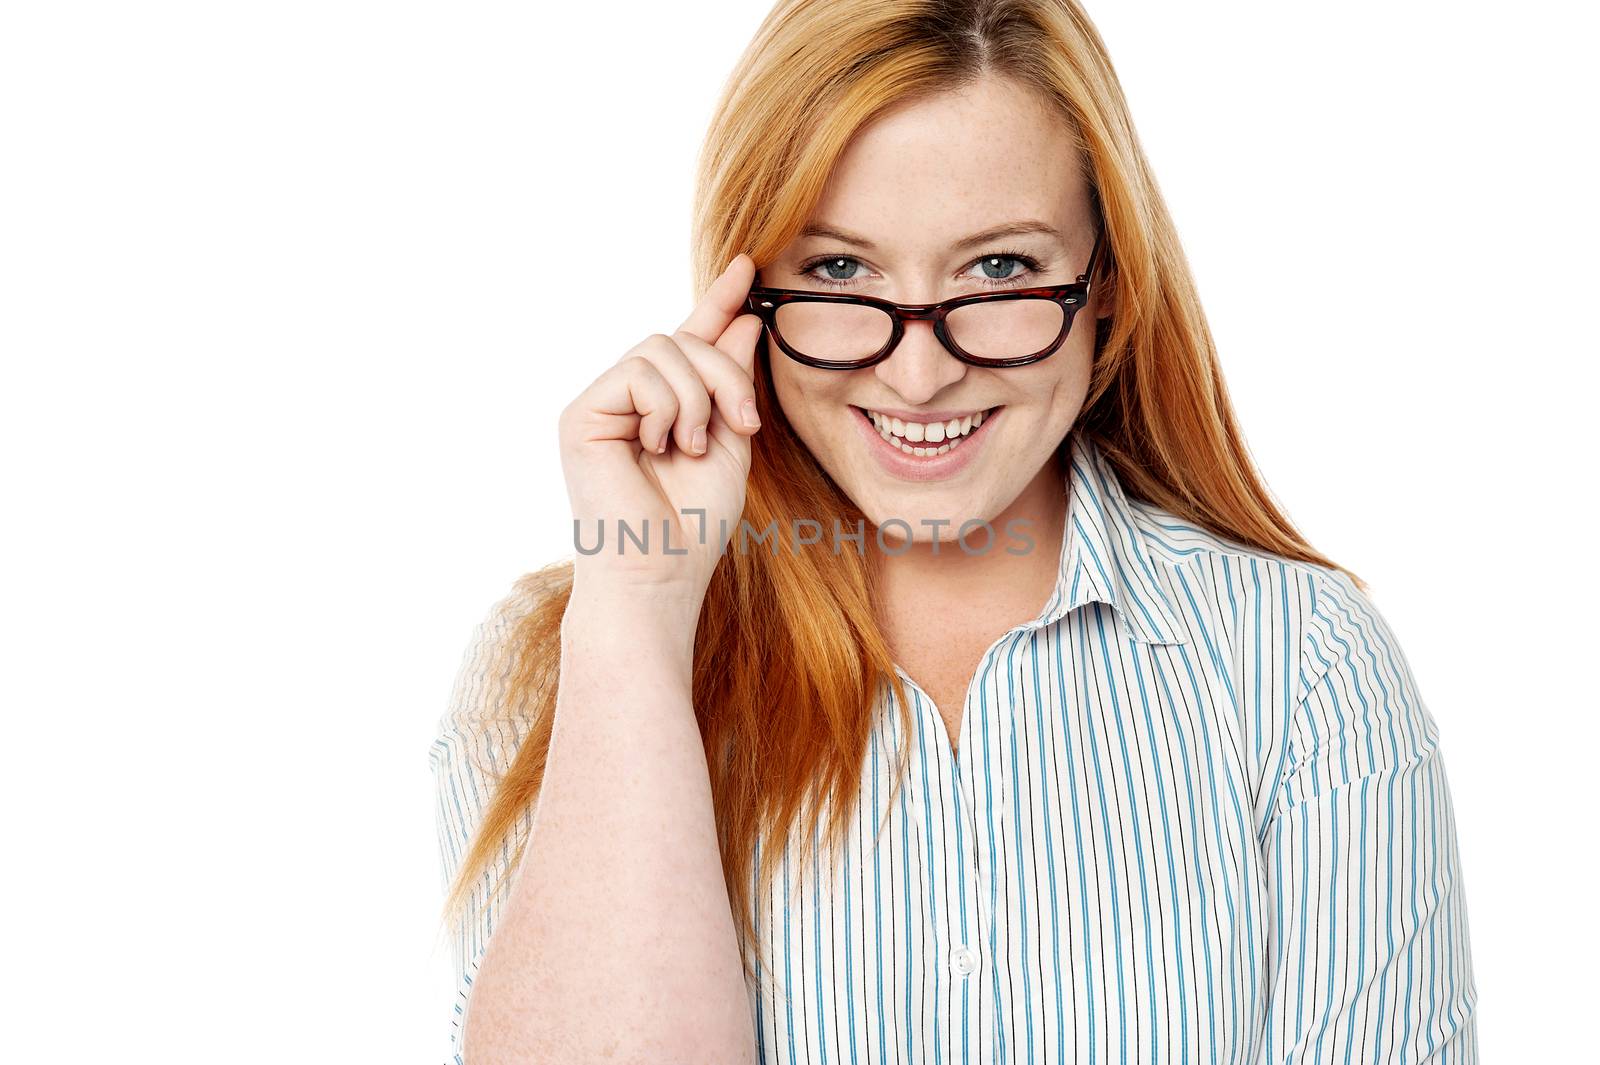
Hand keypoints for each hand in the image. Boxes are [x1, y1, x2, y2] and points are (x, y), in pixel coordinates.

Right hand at [557, 254, 763, 611]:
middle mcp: (629, 399)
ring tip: (691, 447)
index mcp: (665, 407)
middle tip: (742, 424)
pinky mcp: (581, 414)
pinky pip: (637, 371)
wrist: (660, 572)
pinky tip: (659, 447)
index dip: (718, 301)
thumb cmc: (694, 524)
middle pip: (682, 339)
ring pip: (663, 349)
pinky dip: (666, 407)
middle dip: (724, 374)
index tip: (749, 266)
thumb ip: (731, 383)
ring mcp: (602, 404)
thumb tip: (742, 319)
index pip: (691, 341)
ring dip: (696, 397)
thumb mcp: (731, 443)